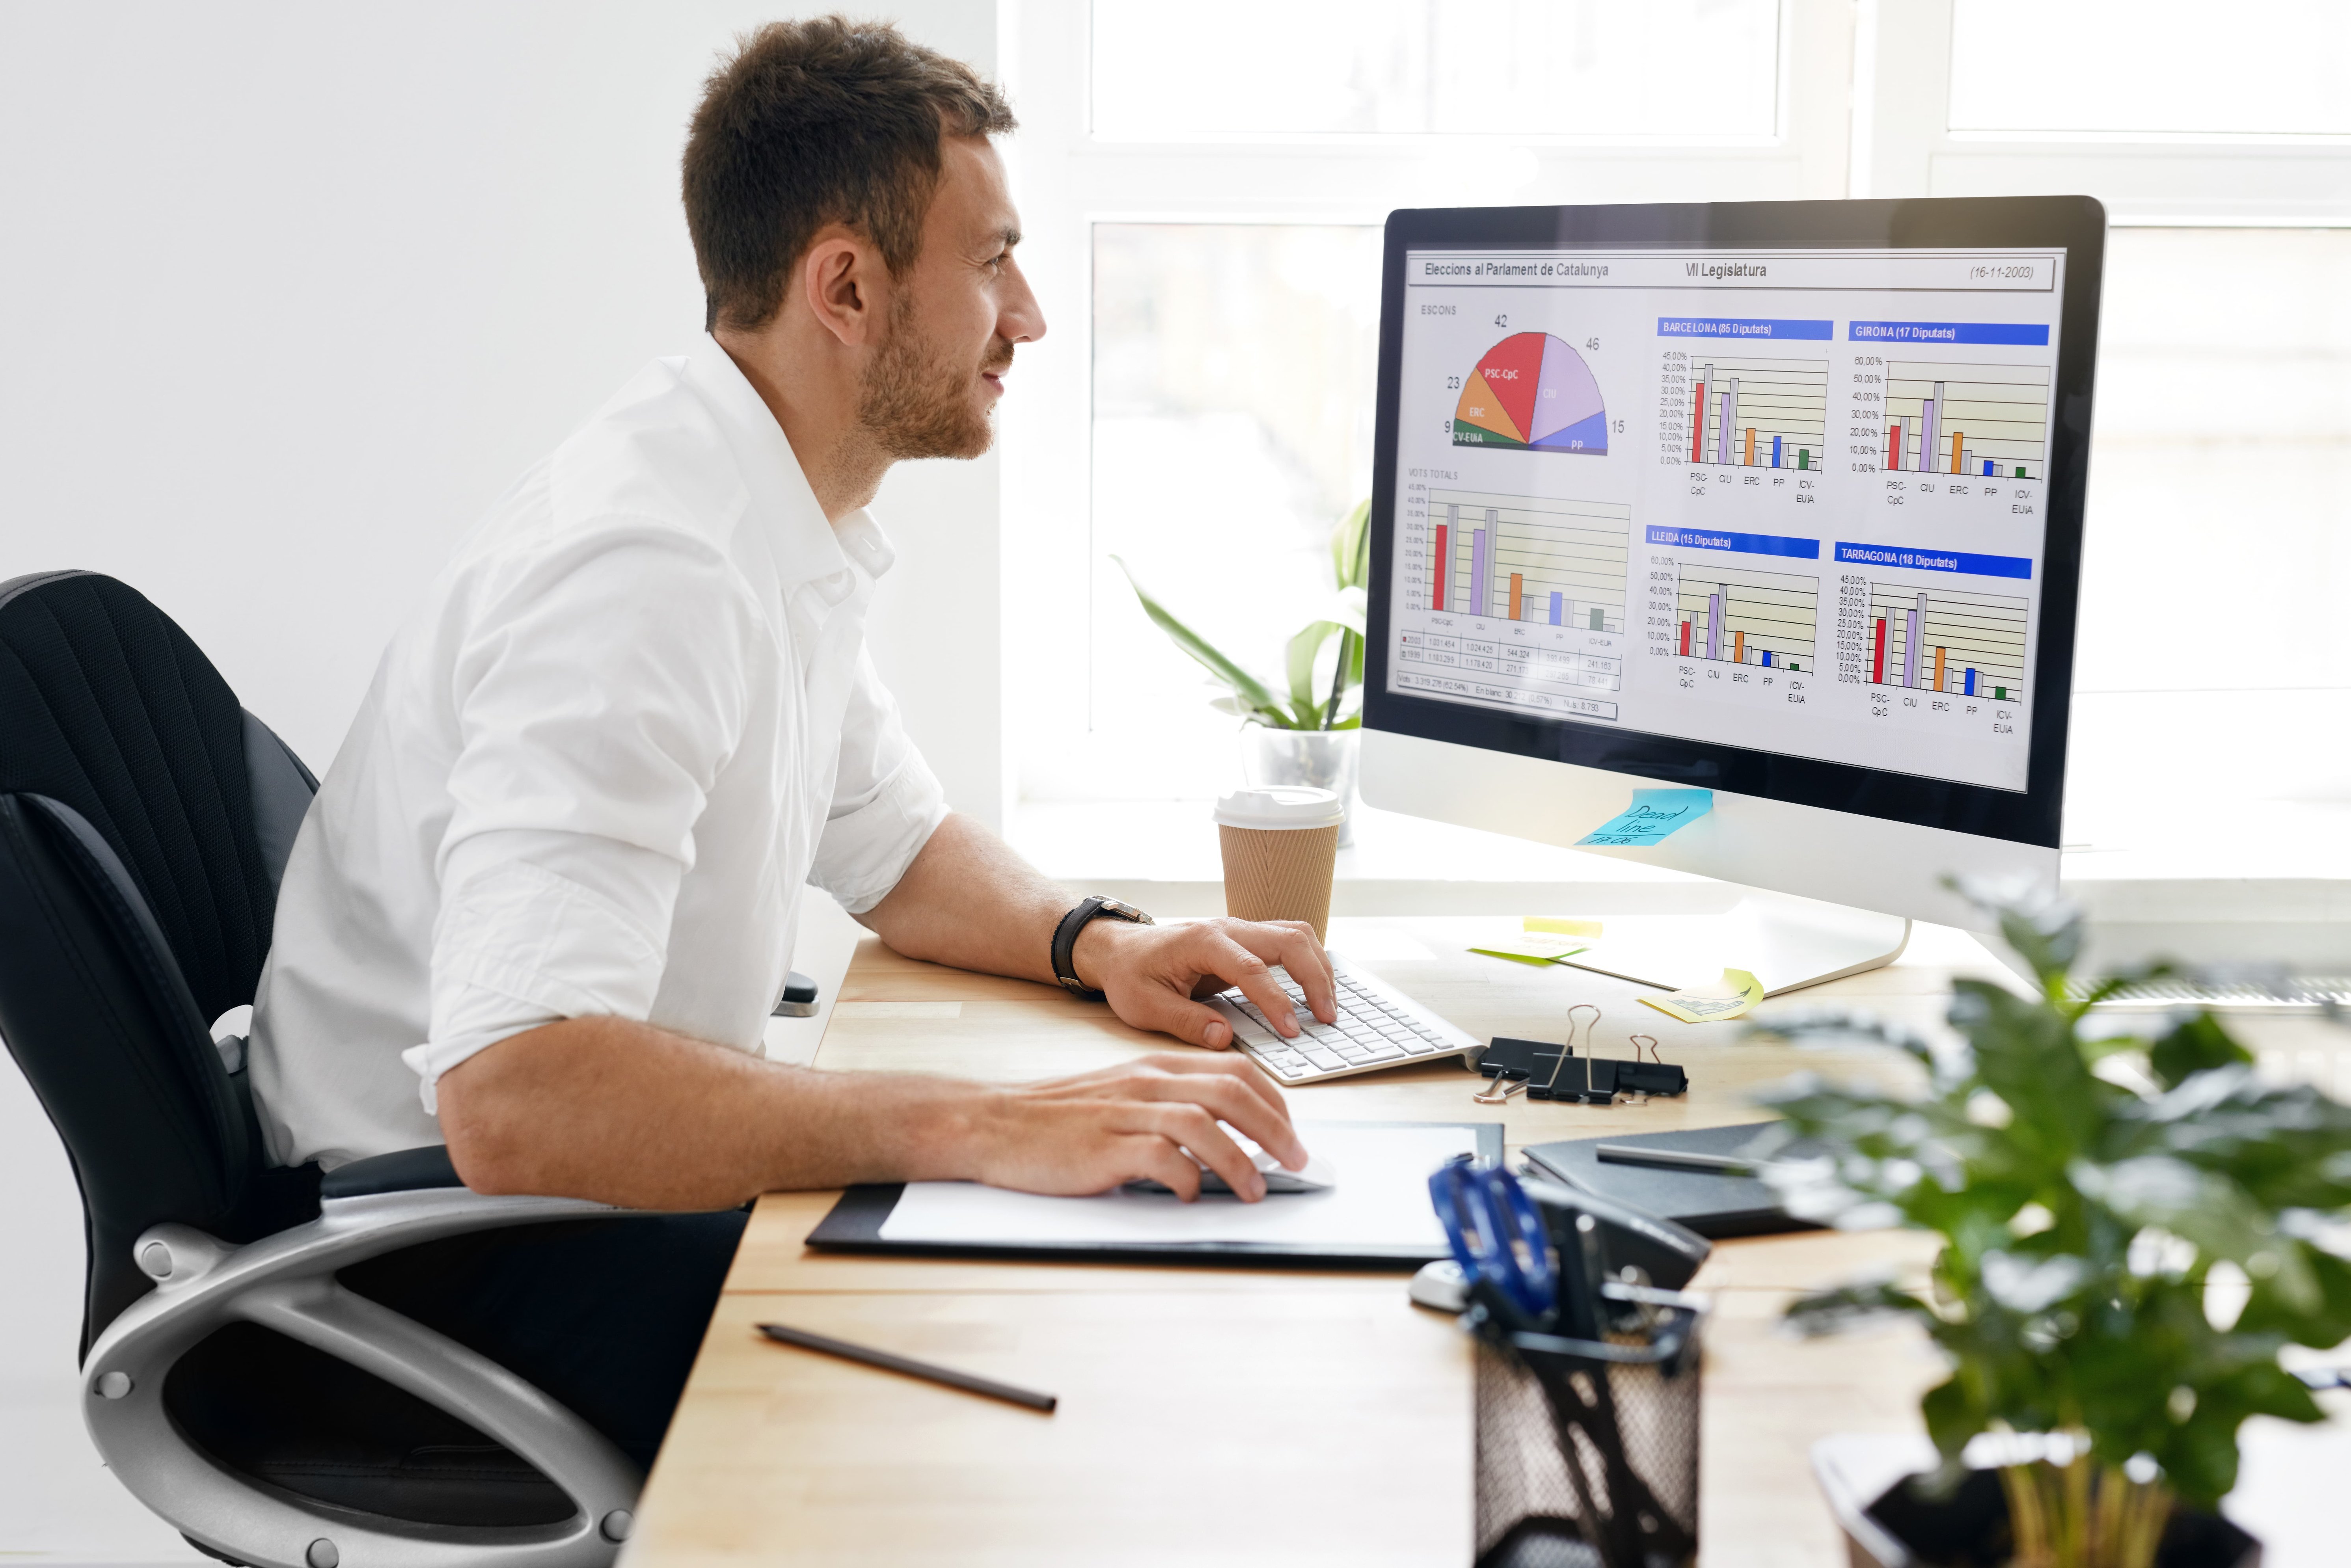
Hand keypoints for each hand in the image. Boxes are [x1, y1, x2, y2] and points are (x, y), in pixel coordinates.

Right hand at [966, 1052, 1305, 1200]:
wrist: (995, 1123)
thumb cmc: (1059, 1117)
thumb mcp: (1122, 1094)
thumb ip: (1169, 1103)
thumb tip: (1225, 1132)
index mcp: (1155, 1067)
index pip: (1235, 1069)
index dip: (1274, 1101)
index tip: (1291, 1132)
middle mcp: (1146, 1083)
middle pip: (1232, 1092)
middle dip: (1276, 1129)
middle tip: (1297, 1161)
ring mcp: (1126, 1113)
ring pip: (1203, 1124)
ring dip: (1241, 1160)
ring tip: (1256, 1190)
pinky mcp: (1105, 1146)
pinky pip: (1162, 1159)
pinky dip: (1187, 1180)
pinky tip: (1191, 1196)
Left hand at [1072, 916, 1337, 1049]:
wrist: (1118, 950)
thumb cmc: (1130, 976)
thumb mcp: (1145, 1006)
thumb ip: (1185, 1022)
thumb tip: (1225, 1039)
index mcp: (1202, 942)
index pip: (1252, 969)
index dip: (1276, 1001)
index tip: (1291, 1031)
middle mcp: (1227, 928)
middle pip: (1289, 940)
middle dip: (1315, 978)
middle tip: (1327, 1018)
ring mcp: (1239, 930)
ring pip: (1296, 934)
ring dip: (1318, 967)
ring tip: (1328, 1007)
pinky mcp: (1245, 941)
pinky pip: (1288, 941)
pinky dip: (1309, 962)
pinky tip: (1314, 990)